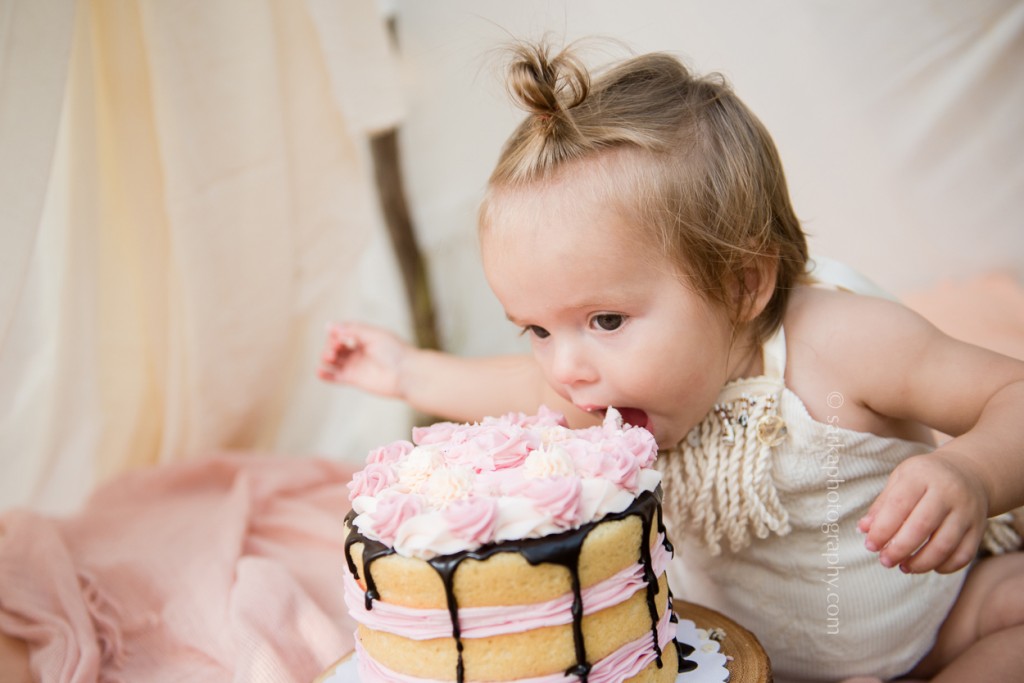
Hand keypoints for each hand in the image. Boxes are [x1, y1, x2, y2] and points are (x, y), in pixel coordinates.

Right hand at [317, 322, 412, 398]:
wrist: (405, 374)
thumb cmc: (395, 352)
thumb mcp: (373, 335)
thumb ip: (352, 330)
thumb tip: (329, 326)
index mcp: (365, 337)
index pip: (343, 332)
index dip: (336, 331)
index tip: (336, 334)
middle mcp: (359, 351)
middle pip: (335, 345)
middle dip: (331, 344)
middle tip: (336, 347)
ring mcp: (355, 365)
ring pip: (333, 360)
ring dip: (326, 356)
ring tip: (330, 357)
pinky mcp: (353, 379)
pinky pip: (335, 377)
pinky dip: (325, 374)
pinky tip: (319, 371)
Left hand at [858, 451, 988, 573]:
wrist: (968, 473)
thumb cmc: (924, 479)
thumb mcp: (900, 480)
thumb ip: (882, 505)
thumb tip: (864, 530)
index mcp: (922, 476)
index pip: (899, 505)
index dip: (882, 529)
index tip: (870, 546)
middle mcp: (948, 492)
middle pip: (922, 526)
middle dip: (900, 549)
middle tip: (885, 561)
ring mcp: (967, 511)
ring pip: (944, 545)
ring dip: (921, 562)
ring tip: (904, 567)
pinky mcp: (979, 529)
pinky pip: (963, 555)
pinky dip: (944, 566)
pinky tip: (928, 566)